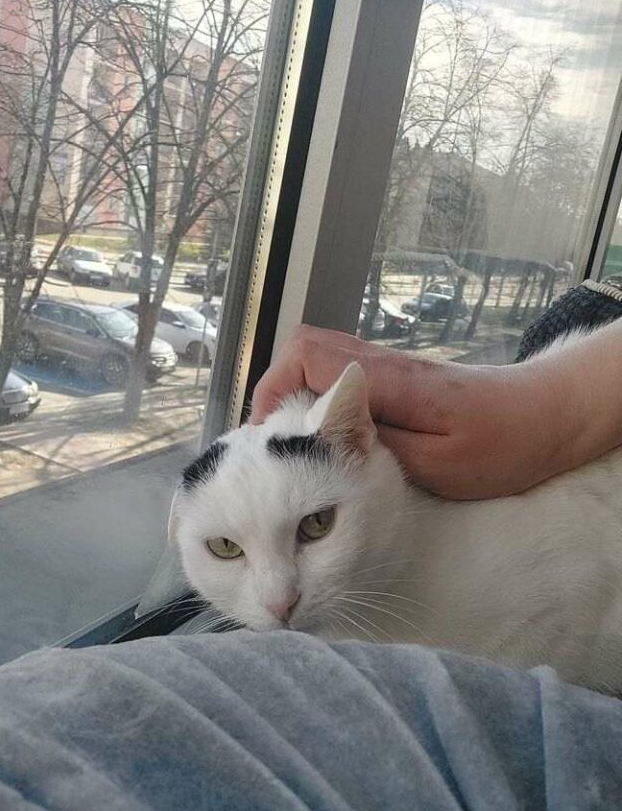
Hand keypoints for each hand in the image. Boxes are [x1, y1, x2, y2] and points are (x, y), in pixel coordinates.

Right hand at [250, 324, 584, 499]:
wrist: (548, 415)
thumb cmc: (501, 445)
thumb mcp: (436, 464)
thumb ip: (373, 446)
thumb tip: (317, 433)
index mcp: (387, 380)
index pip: (307, 355)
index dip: (272, 386)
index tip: (264, 434)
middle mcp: (381, 364)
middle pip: (305, 346)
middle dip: (276, 389)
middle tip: (273, 440)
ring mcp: (389, 368)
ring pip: (320, 358)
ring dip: (296, 393)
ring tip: (293, 442)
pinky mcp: (398, 379)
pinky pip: (341, 374)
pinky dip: (320, 397)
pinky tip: (328, 437)